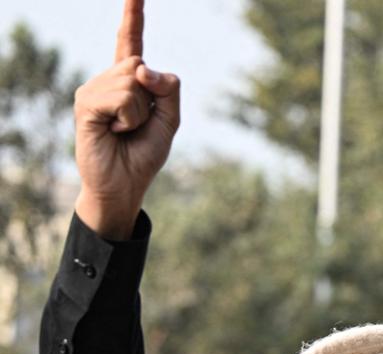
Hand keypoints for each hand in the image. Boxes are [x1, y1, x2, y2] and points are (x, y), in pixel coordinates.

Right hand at [73, 0, 180, 240]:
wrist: (125, 183)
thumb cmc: (145, 151)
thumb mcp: (170, 118)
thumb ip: (168, 88)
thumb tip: (140, 67)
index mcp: (129, 80)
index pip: (130, 40)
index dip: (132, 16)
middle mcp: (108, 79)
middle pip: (139, 64)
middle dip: (151, 97)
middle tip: (136, 123)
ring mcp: (93, 89)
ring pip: (131, 82)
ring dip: (139, 112)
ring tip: (124, 129)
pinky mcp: (85, 104)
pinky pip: (121, 98)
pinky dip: (128, 119)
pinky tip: (114, 131)